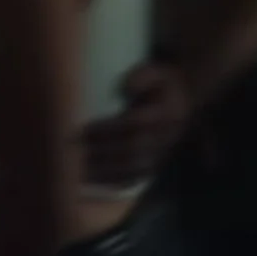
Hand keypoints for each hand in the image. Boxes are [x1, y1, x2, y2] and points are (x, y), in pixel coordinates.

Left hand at [80, 60, 190, 186]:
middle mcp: (167, 136)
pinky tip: (90, 182)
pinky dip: (111, 183)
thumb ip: (142, 76)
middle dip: (100, 151)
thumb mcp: (157, 72)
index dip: (108, 129)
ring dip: (103, 171)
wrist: (185, 100)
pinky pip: (134, 179)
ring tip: (75, 168)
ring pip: (133, 168)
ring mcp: (163, 153)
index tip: (82, 129)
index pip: (137, 123)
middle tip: (71, 150)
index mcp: (169, 111)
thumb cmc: (162, 84)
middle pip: (133, 149)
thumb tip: (125, 88)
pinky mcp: (156, 165)